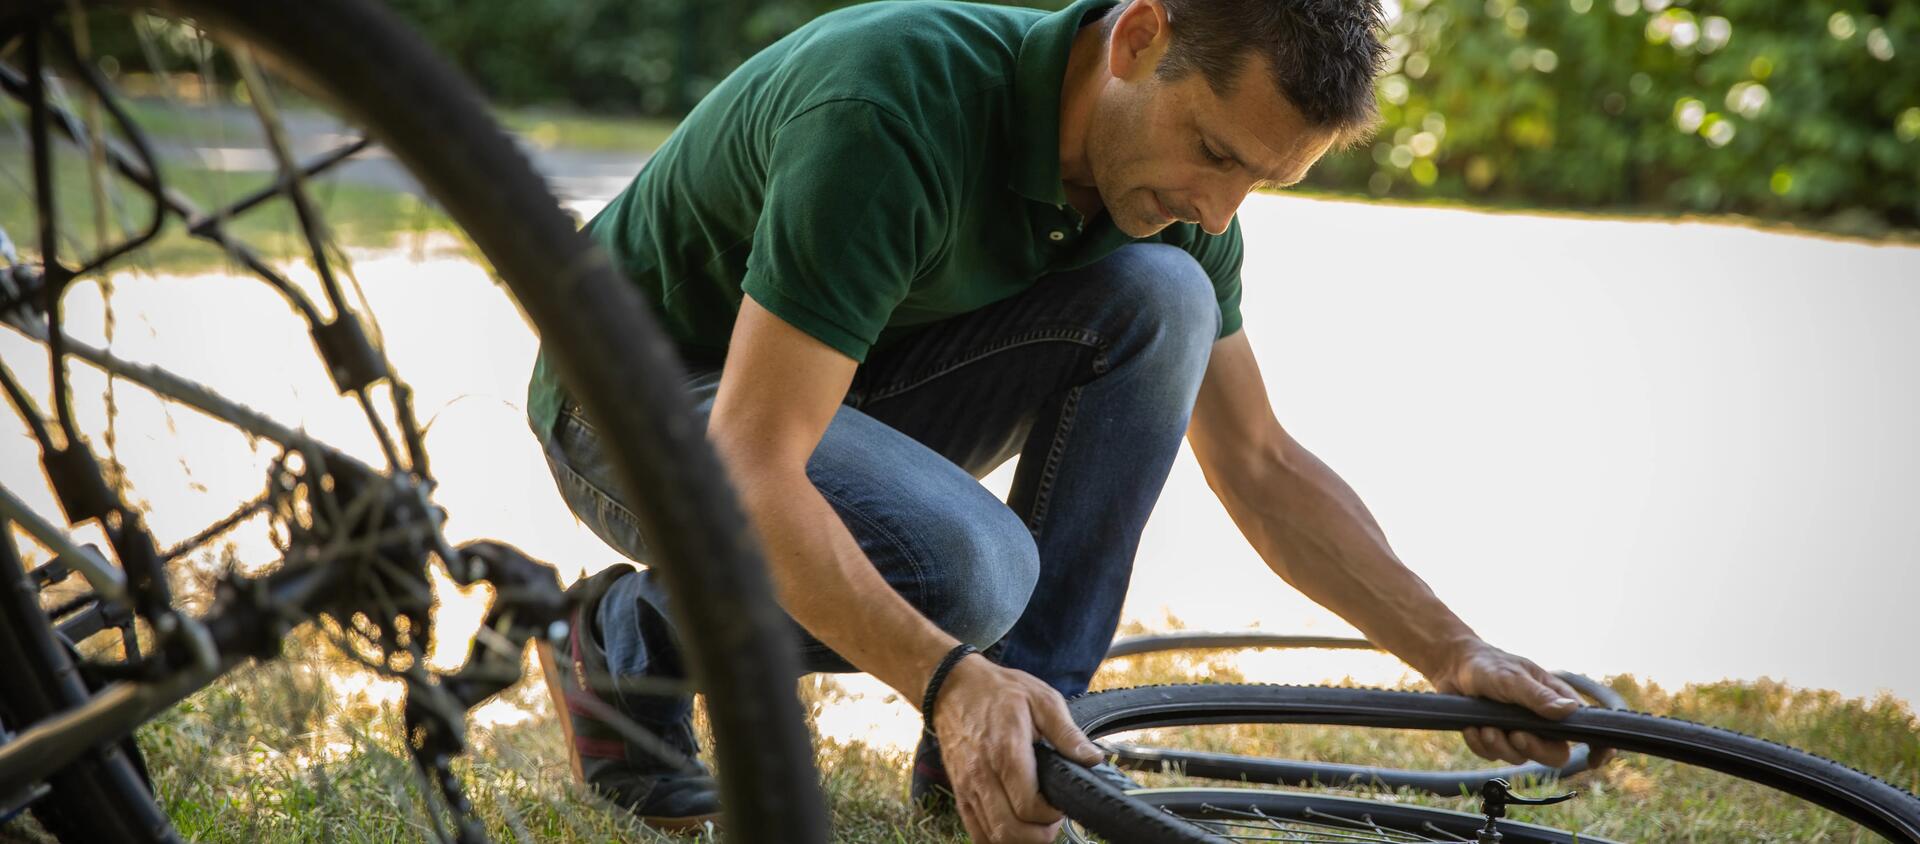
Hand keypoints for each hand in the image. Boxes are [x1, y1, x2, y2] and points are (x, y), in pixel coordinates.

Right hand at [930, 655, 1104, 842]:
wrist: (953, 686)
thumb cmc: (998, 691)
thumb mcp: (1041, 699)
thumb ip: (1067, 733)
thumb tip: (1093, 759)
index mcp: (1006, 753)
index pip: (1029, 807)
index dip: (1052, 814)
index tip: (1061, 802)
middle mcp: (982, 776)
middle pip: (1010, 832)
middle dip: (1039, 835)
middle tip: (1052, 818)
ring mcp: (967, 788)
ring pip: (992, 838)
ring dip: (1020, 840)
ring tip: (1036, 822)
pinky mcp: (960, 794)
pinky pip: (976, 833)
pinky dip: (998, 839)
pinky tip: (1015, 824)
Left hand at [1430, 640, 1614, 768]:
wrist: (1452, 666)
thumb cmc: (1488, 666)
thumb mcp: (1513, 678)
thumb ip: (1538, 697)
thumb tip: (1570, 710)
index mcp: (1555, 702)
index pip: (1586, 730)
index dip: (1598, 748)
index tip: (1596, 760)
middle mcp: (1541, 721)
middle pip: (1554, 755)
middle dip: (1534, 749)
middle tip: (1516, 734)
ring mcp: (1518, 732)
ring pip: (1519, 757)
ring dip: (1499, 744)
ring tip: (1484, 724)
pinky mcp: (1495, 739)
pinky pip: (1492, 755)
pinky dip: (1480, 743)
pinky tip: (1472, 726)